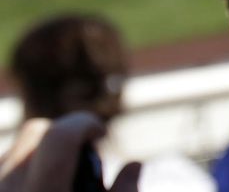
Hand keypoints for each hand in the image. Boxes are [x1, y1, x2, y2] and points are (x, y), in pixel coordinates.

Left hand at [0, 114, 139, 191]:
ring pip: (16, 148)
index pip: (59, 136)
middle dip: (64, 134)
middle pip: (35, 132)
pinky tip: (31, 189)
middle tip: (79, 160)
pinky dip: (20, 170)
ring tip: (54, 183)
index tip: (100, 133)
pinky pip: (2, 163)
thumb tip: (134, 165)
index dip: (85, 124)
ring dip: (39, 154)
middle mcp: (8, 186)